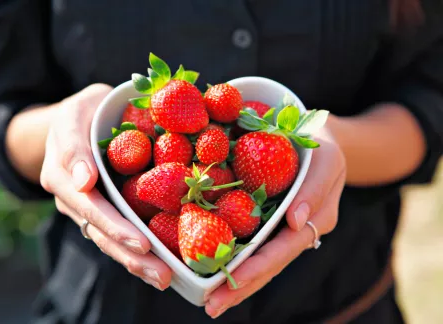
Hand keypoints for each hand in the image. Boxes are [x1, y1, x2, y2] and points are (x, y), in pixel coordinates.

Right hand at [40, 84, 171, 290]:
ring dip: (137, 262)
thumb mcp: (75, 114)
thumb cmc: (82, 112)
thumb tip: (84, 182)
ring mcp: (86, 208)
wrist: (77, 120)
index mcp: (62, 175)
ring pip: (109, 240)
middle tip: (162, 274)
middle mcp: (72, 198)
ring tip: (165, 279)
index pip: (90, 206)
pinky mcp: (103, 211)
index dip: (115, 226)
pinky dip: (137, 252)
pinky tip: (160, 266)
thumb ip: (74, 146)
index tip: (142, 243)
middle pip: (101, 233)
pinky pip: (118, 234)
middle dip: (131, 255)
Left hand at [205, 124, 345, 317]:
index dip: (258, 267)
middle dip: (241, 287)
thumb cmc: (322, 147)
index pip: (283, 250)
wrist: (316, 139)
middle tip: (211, 306)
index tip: (232, 283)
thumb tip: (296, 222)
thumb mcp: (327, 161)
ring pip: (259, 260)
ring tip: (208, 300)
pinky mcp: (268, 220)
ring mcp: (281, 228)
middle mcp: (296, 232)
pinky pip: (251, 241)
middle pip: (268, 265)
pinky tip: (212, 267)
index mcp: (315, 221)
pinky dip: (234, 257)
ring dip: (235, 281)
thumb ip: (314, 191)